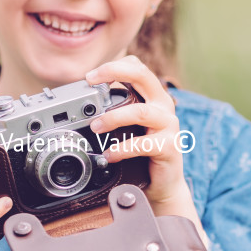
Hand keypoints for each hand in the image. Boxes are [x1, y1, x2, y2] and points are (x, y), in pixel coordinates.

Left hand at [85, 56, 201, 234]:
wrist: (163, 184)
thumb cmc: (142, 154)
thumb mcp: (128, 128)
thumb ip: (114, 113)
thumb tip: (80, 107)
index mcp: (153, 97)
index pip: (138, 68)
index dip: (114, 66)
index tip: (90, 76)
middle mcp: (163, 106)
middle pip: (143, 76)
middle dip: (115, 73)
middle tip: (91, 81)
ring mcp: (169, 126)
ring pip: (141, 112)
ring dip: (113, 117)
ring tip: (95, 126)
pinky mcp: (169, 147)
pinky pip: (143, 144)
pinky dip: (122, 149)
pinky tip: (109, 155)